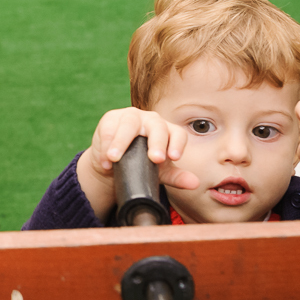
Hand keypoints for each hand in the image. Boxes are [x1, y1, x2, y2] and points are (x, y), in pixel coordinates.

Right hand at [77, 108, 197, 221]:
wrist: (114, 164)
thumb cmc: (141, 164)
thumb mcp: (159, 172)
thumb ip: (176, 177)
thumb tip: (194, 183)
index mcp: (168, 131)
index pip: (177, 134)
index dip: (178, 144)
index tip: (174, 158)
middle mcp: (152, 120)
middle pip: (157, 126)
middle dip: (157, 142)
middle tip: (155, 159)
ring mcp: (131, 116)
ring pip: (129, 124)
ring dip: (122, 142)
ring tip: (115, 158)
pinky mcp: (111, 119)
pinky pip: (109, 130)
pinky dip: (106, 146)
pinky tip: (105, 161)